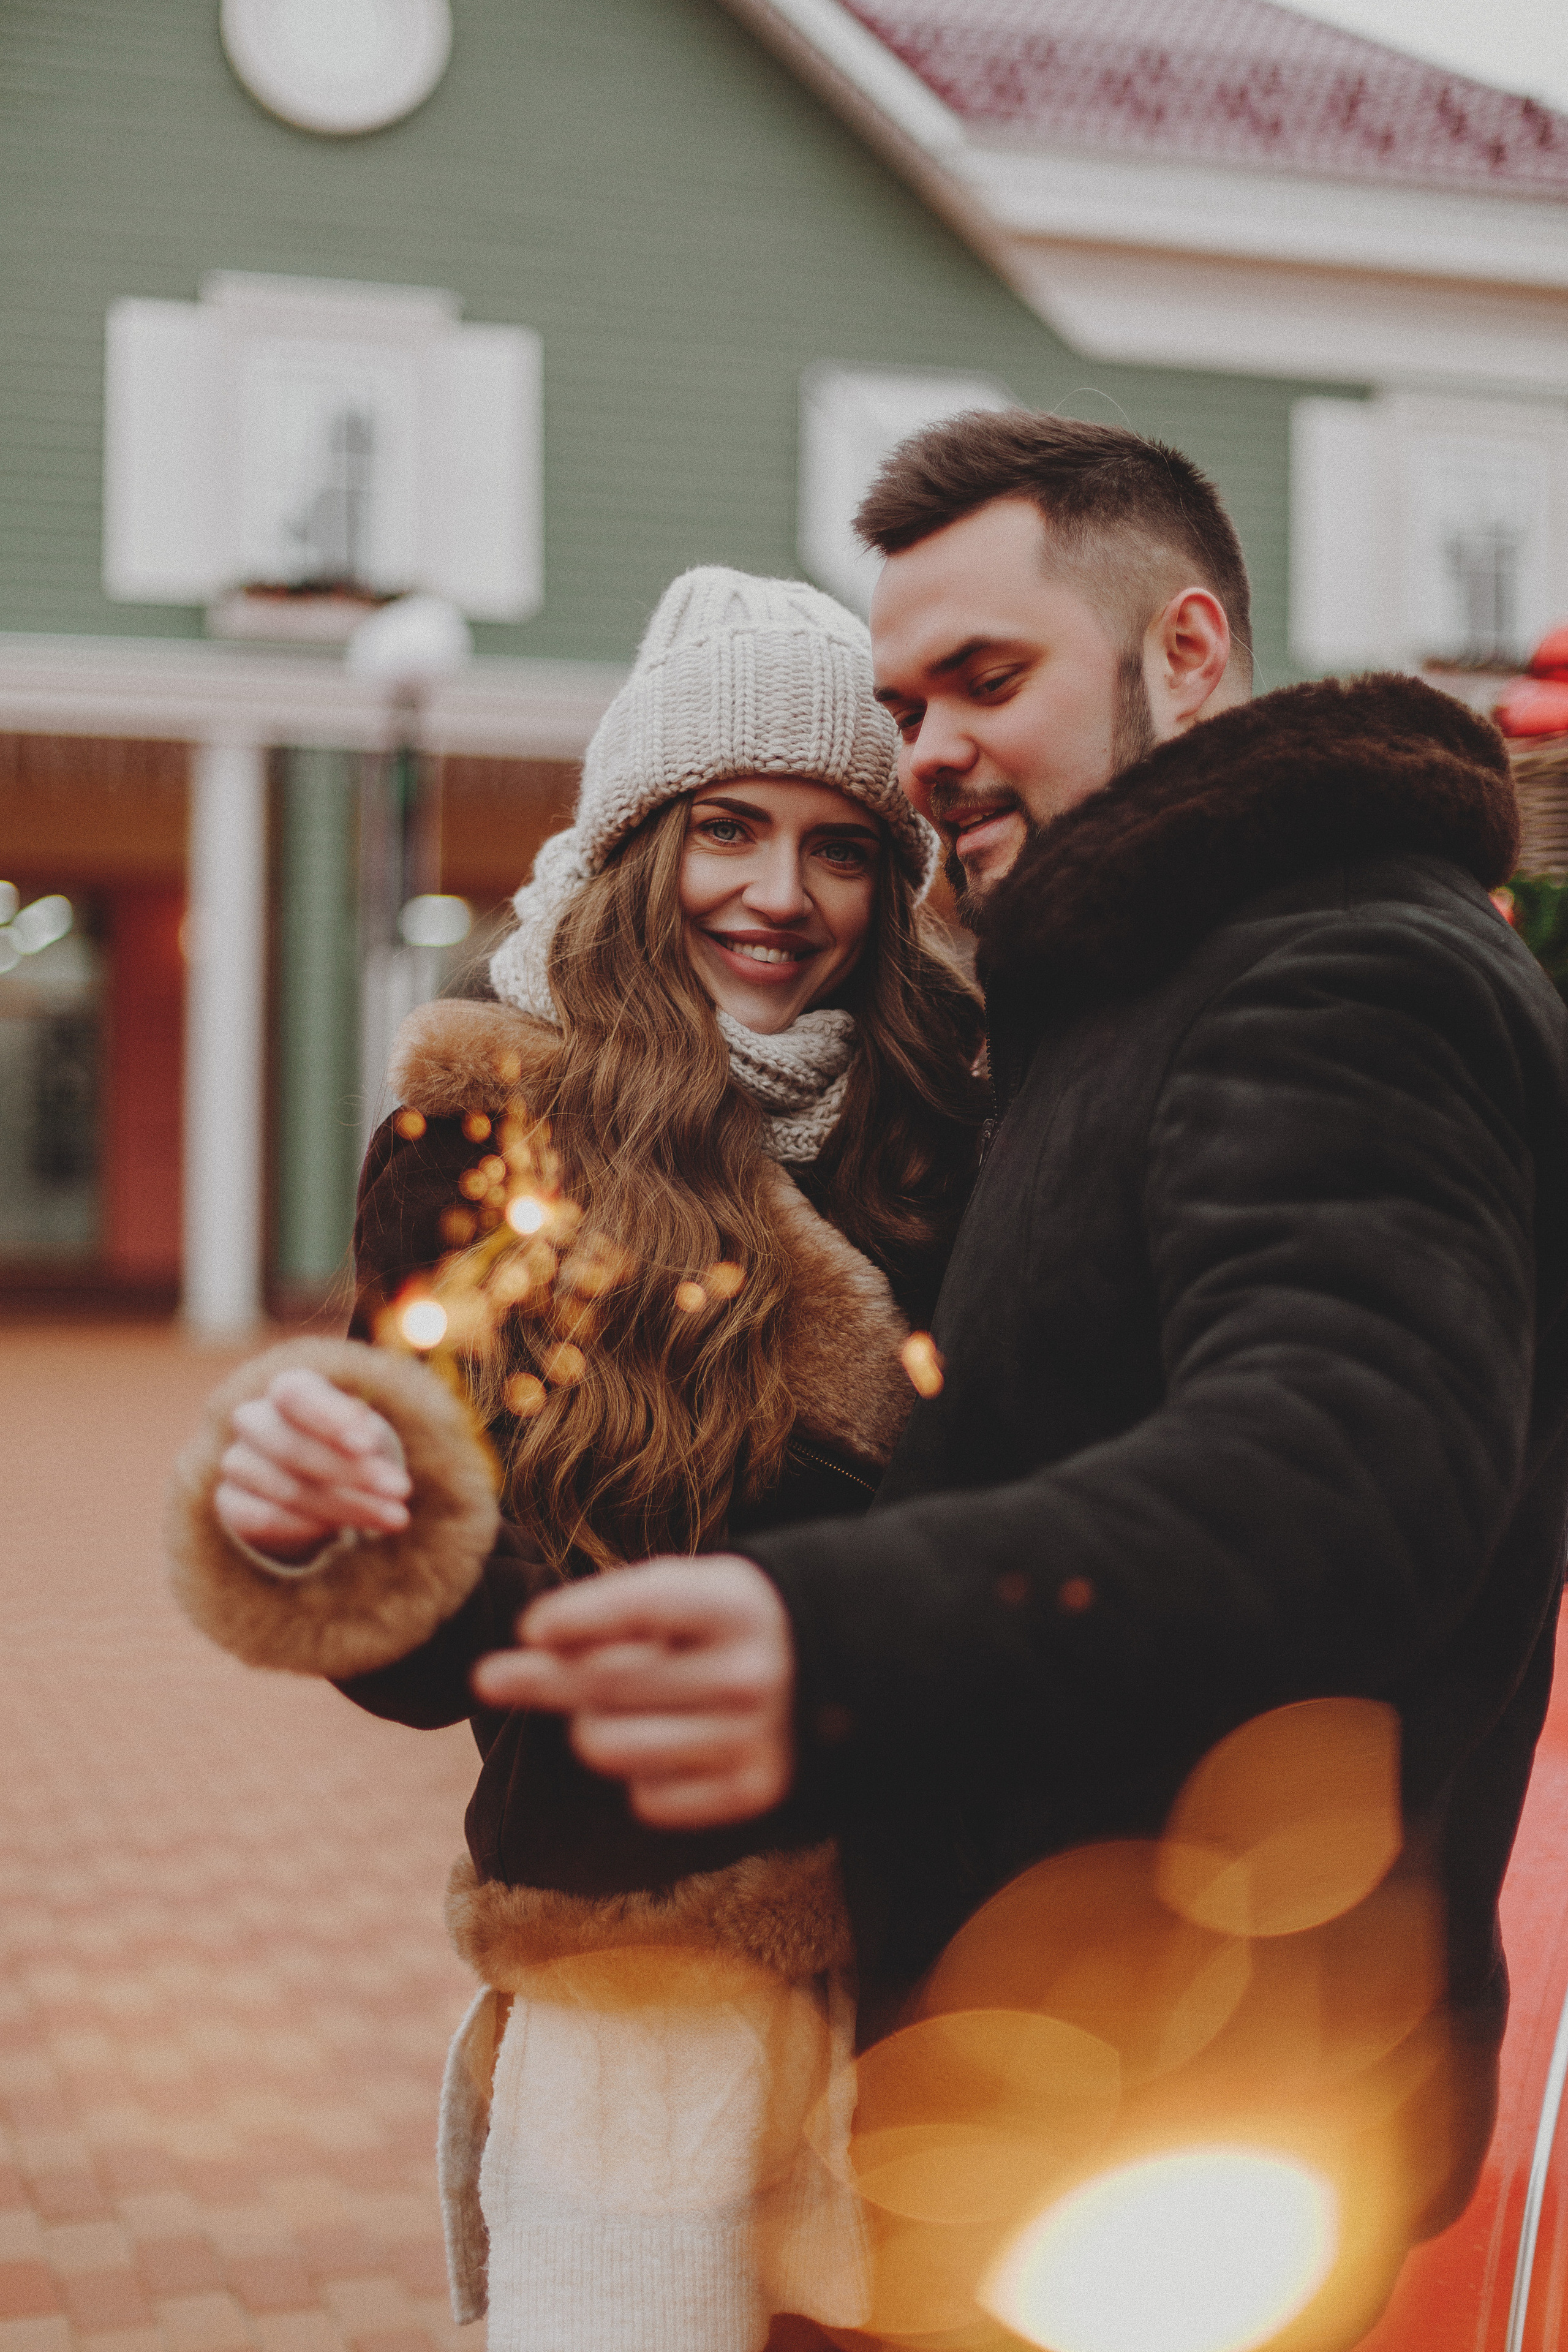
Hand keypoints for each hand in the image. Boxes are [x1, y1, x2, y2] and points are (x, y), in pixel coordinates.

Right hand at [214, 1367, 411, 1561]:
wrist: (320, 1491)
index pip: (296, 1394)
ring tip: (393, 1517)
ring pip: (286, 1488)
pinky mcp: (229, 1502)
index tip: (368, 1444)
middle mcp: (254, 1420)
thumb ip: (365, 1436)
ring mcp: (237, 1461)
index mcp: (288, 1390)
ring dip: (346, 1506)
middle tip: (401, 1491)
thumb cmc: (350, 1449)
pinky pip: (263, 1518)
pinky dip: (305, 1527)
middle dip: (352, 1473)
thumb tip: (367, 1447)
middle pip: (293, 1447)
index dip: (330, 1417)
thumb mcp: (365, 1436)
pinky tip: (337, 1533)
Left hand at [471, 1556, 795, 1827]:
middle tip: (487, 1676)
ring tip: (607, 1708)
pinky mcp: (753, 1791)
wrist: (822, 1664)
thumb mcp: (686, 1587)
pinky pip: (648, 1799)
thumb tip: (533, 1642)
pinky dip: (638, 1773)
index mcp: (734, 1606)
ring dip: (590, 1726)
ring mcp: (754, 1738)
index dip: (579, 1617)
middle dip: (536, 1678)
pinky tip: (664, 1742)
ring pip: (611, 1746)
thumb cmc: (722, 1619)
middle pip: (606, 1684)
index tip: (530, 1627)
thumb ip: (616, 1607)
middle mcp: (748, 1673)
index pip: (642, 1608)